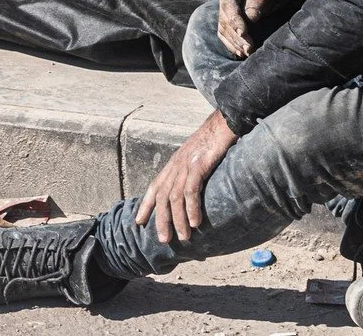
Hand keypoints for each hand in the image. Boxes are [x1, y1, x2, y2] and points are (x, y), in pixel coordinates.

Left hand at [133, 111, 237, 244]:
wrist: (224, 122)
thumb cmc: (214, 141)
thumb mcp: (197, 158)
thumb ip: (191, 173)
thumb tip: (192, 191)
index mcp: (174, 165)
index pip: (155, 187)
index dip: (146, 205)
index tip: (138, 222)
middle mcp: (176, 165)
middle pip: (163, 196)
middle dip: (161, 220)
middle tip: (164, 240)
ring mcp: (186, 164)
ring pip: (175, 197)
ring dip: (178, 220)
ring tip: (183, 237)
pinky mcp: (199, 164)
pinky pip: (191, 189)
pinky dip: (191, 207)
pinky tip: (195, 222)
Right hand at [217, 0, 284, 57]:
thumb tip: (251, 17)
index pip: (229, 3)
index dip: (235, 20)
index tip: (244, 33)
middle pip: (225, 17)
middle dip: (236, 35)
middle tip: (249, 48)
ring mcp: (224, 4)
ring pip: (223, 26)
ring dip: (234, 41)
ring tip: (247, 52)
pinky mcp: (226, 13)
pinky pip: (223, 30)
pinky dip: (230, 42)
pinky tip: (239, 51)